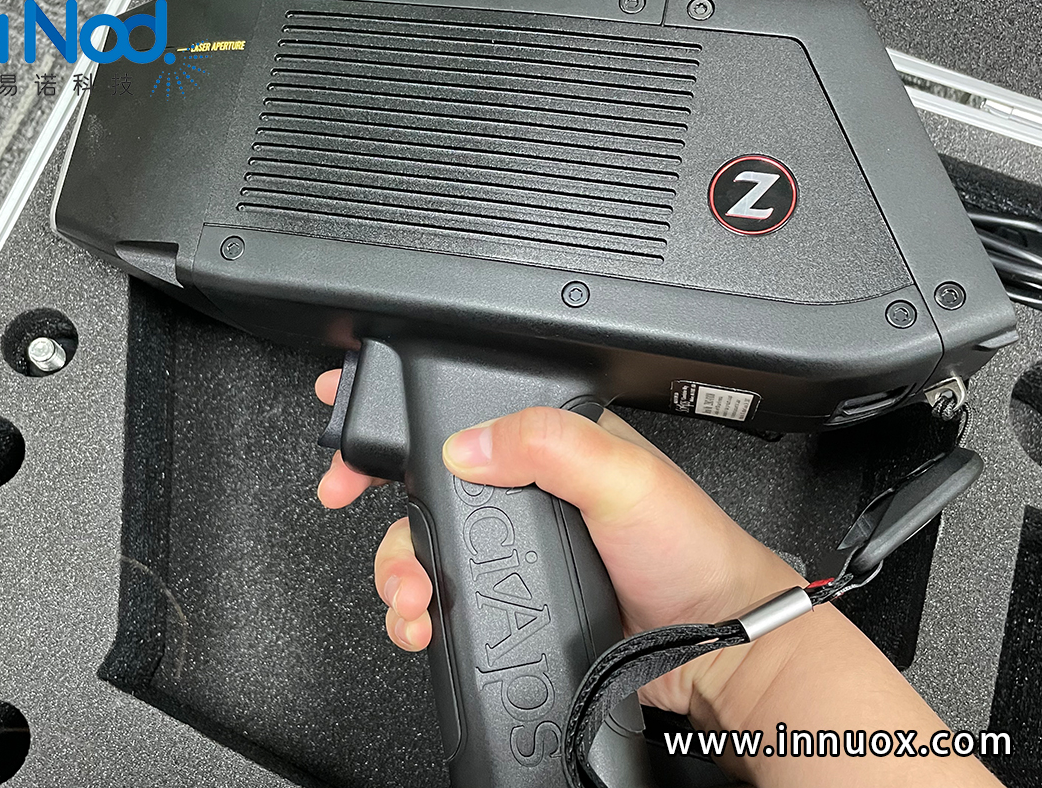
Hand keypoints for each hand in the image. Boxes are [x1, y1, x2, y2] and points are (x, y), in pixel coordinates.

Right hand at [314, 369, 800, 713]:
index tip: (350, 414)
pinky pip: (445, 597)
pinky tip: (422, 620)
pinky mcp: (512, 599)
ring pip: (425, 544)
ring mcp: (514, 549)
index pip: (461, 414)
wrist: (710, 639)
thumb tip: (468, 444)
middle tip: (342, 498)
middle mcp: (524, 491)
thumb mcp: (622, 475)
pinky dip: (417, 608)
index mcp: (547, 444)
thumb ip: (548, 444)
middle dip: (376, 495)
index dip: (399, 413)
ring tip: (406, 590)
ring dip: (396, 565)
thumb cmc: (688, 547)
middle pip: (424, 484)